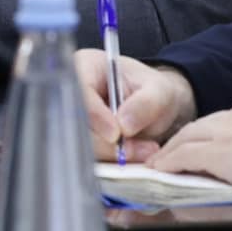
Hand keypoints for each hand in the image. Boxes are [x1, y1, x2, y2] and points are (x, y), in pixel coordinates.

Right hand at [75, 51, 195, 162]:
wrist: (157, 109)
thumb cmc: (153, 91)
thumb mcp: (159, 90)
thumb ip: (145, 103)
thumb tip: (124, 124)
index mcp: (85, 67)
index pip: (80, 92)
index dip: (95, 115)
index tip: (116, 134)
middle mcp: (72, 94)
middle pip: (75, 123)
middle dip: (106, 143)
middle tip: (137, 150)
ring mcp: (74, 120)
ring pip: (82, 145)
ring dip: (113, 155)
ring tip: (145, 151)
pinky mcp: (81, 143)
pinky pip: (91, 158)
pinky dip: (113, 162)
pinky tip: (136, 157)